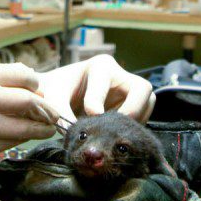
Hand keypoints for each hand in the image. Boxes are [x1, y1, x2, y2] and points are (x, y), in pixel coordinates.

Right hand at [0, 63, 58, 189]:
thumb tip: (34, 89)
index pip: (20, 74)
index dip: (37, 86)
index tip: (42, 95)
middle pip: (27, 100)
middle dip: (46, 109)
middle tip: (54, 115)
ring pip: (21, 126)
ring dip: (40, 129)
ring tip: (46, 129)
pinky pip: (7, 144)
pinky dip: (21, 141)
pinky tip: (25, 139)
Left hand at [36, 54, 154, 122]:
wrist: (63, 96)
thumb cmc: (58, 89)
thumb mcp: (53, 95)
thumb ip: (58, 108)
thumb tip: (68, 127)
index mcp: (100, 66)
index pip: (105, 81)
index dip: (97, 99)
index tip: (89, 114)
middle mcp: (120, 76)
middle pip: (142, 88)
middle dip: (132, 108)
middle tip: (113, 125)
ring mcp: (130, 91)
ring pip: (148, 104)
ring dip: (135, 120)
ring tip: (112, 132)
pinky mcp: (133, 107)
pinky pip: (143, 118)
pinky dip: (131, 128)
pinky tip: (113, 135)